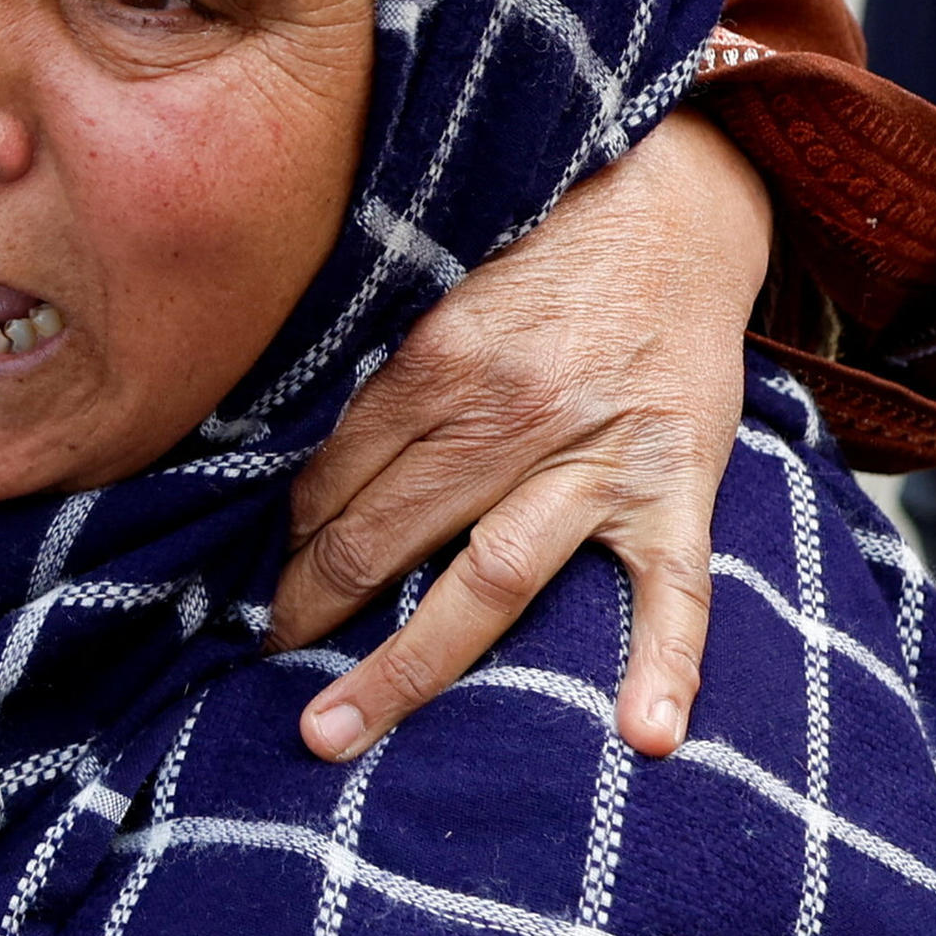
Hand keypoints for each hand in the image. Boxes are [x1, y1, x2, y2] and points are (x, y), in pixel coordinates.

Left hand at [271, 108, 769, 762]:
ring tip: (332, 731)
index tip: (248, 578)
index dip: (282, 536)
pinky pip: (675, 587)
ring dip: (407, 664)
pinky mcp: (678, 483)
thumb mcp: (448, 279)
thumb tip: (295, 455)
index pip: (333, 473)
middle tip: (254, 659)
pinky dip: (666, 661)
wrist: (687, 200)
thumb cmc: (549, 246)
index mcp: (443, 357)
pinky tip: (642, 736)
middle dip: (308, 605)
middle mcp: (515, 412)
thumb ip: (388, 369)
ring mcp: (601, 457)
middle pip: (385, 533)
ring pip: (490, 578)